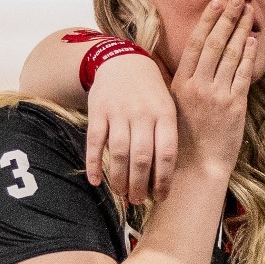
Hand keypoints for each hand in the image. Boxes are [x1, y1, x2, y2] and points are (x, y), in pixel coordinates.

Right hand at [87, 40, 179, 205]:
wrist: (124, 61)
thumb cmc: (152, 93)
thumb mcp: (169, 108)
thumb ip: (169, 136)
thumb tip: (171, 176)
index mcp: (166, 116)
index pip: (167, 153)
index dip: (164, 179)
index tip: (161, 198)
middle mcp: (143, 115)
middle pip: (142, 157)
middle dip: (139, 185)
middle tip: (138, 202)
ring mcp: (119, 113)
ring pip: (118, 152)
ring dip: (119, 178)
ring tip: (121, 195)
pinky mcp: (98, 112)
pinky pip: (94, 141)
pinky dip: (94, 163)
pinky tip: (96, 181)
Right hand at [168, 0, 255, 177]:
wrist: (195, 167)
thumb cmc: (184, 139)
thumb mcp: (175, 106)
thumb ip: (181, 83)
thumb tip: (187, 63)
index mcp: (181, 84)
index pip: (194, 44)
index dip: (207, 21)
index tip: (216, 3)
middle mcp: (197, 86)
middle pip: (214, 43)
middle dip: (227, 19)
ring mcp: (216, 95)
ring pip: (230, 55)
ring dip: (240, 31)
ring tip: (248, 13)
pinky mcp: (234, 106)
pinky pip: (242, 75)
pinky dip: (248, 56)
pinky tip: (253, 40)